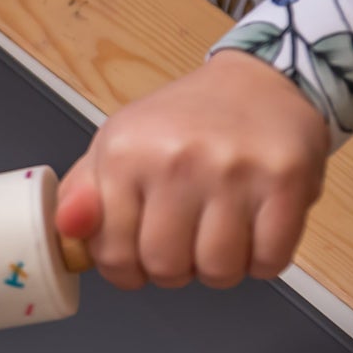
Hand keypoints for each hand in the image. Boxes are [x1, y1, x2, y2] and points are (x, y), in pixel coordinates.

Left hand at [54, 51, 328, 289]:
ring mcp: (233, 171)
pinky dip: (262, 259)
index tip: (139, 253)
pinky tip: (254, 228)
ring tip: (219, 231)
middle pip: (166, 268)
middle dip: (174, 269)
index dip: (126, 269)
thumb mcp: (118, 145)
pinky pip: (269, 261)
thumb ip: (82, 192)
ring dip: (220, 267)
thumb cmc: (182, 123)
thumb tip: (66, 230)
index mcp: (125, 152)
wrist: (257, 81)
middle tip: (183, 239)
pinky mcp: (286, 181)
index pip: (113, 254)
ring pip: (219, 271)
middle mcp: (176, 159)